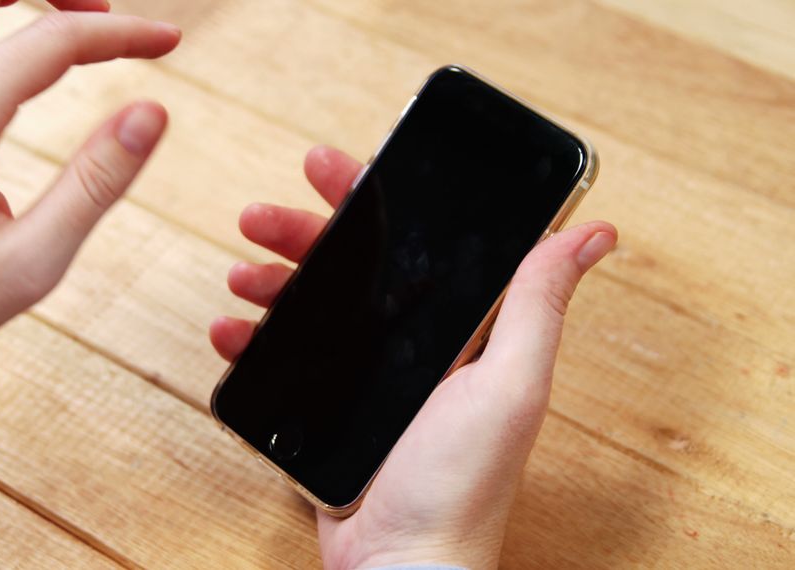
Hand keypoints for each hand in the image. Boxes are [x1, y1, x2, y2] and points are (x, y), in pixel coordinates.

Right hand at [210, 146, 616, 568]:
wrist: (399, 565)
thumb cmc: (461, 485)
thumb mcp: (509, 385)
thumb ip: (535, 305)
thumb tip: (591, 231)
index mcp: (457, 330)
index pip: (416, 245)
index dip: (374, 200)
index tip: (335, 168)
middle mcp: (412, 346)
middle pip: (351, 268)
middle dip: (305, 233)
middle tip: (261, 216)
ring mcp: (365, 377)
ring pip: (310, 307)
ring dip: (271, 280)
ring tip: (242, 274)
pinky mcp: (327, 409)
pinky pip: (283, 360)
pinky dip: (254, 341)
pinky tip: (232, 332)